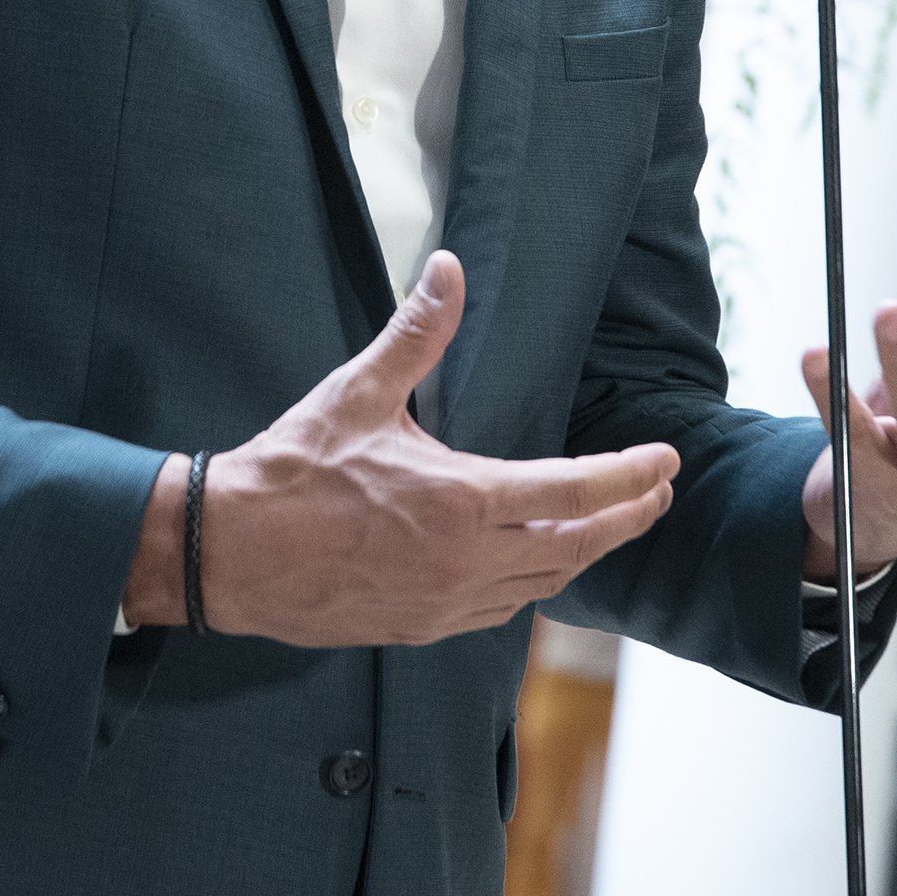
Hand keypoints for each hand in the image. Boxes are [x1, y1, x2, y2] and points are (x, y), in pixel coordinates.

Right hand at [121, 251, 680, 644]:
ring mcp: (444, 602)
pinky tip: (533, 564)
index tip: (667, 461)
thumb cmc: (293, 469)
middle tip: (658, 496)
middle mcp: (465, 561)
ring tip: (606, 527)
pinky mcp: (420, 627)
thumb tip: (448, 268)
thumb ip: (417, 333)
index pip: (575, 491)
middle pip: (576, 546)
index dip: (630, 477)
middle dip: (627, 519)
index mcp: (460, 501)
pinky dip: (532, 583)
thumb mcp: (359, 392)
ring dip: (582, 554)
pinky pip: (500, 610)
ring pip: (541, 585)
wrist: (229, 552)